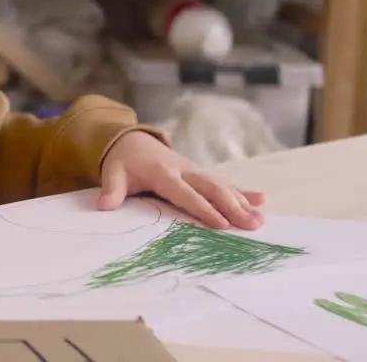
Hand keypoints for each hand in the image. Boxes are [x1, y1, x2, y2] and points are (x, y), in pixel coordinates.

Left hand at [97, 131, 264, 230]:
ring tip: (260, 221)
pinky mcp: (201, 173)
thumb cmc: (123, 162)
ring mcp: (195, 170)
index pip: (185, 193)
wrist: (132, 140)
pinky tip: (262, 200)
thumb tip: (104, 207)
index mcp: (162, 172)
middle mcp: (184, 169)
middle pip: (211, 188)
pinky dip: (242, 191)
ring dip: (242, 202)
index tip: (221, 224)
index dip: (203, 208)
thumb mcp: (112, 173)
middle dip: (232, 207)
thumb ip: (111, 190)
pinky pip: (224, 182)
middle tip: (251, 225)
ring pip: (222, 186)